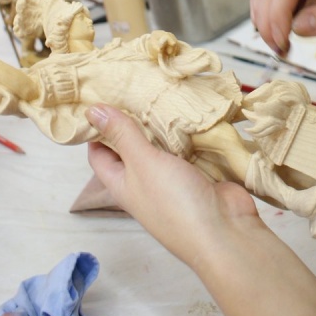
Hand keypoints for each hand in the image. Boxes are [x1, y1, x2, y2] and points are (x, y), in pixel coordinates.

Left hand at [86, 105, 258, 268]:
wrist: (224, 231)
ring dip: (163, 122)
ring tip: (161, 88)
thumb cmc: (175, 201)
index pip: (99, 153)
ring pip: (163, 144)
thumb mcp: (143, 162)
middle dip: (133, 119)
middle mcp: (145, 181)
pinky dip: (188, 130)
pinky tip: (190, 107)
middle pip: (132, 146)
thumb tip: (91, 110)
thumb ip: (122, 135)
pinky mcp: (200, 172)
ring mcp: (174, 178)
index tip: (100, 96)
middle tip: (134, 84)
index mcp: (122, 183)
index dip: (95, 128)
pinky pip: (189, 146)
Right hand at [250, 0, 315, 54]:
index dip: (279, 9)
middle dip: (269, 21)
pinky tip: (279, 43)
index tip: (282, 37)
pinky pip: (263, 9)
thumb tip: (298, 24)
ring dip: (263, 24)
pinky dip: (264, 27)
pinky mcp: (287, 3)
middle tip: (281, 48)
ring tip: (280, 48)